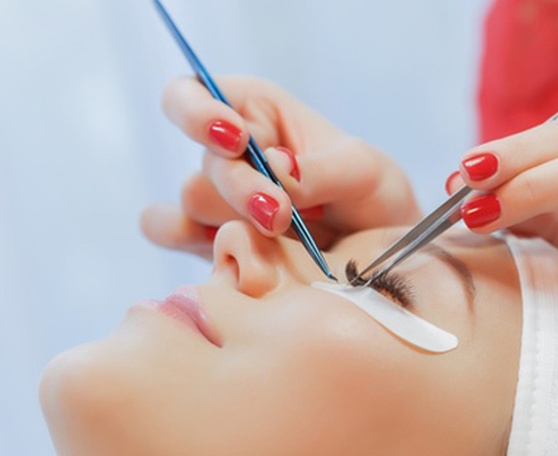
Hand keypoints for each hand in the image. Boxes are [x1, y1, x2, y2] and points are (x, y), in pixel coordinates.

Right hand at [142, 75, 420, 259]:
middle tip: (278, 214)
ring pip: (192, 205)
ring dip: (230, 221)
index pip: (194, 94)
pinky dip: (198, 246)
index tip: (236, 139)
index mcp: (257, 113)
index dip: (199, 112)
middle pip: (205, 165)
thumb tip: (275, 166)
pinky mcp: (213, 243)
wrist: (380, 258)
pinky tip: (233, 256)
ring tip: (278, 239)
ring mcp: (217, 202)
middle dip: (241, 188)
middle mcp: (228, 155)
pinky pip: (177, 237)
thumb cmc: (371, 197)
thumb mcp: (363, 173)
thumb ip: (322, 170)